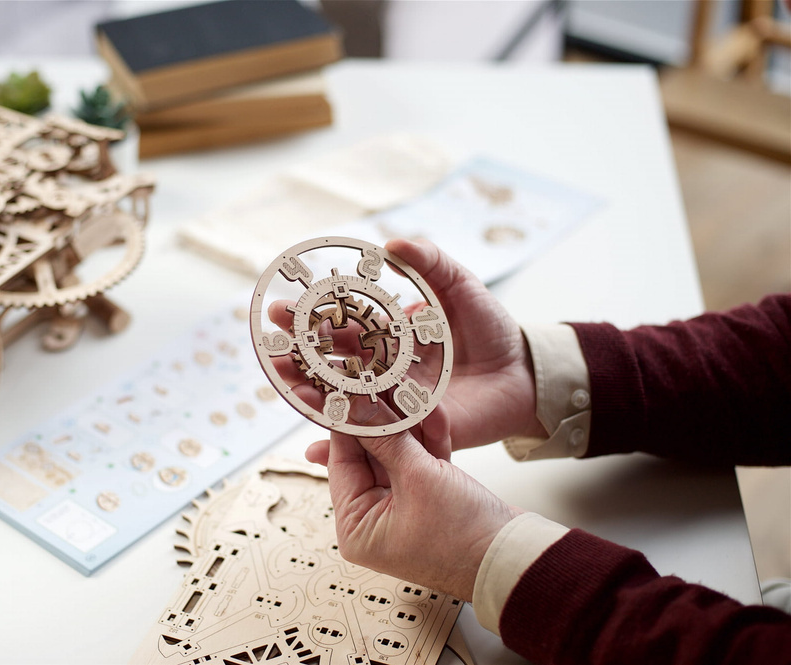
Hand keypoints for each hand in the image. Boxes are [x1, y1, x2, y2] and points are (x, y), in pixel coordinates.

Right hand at [278, 238, 544, 462]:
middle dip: (297, 358)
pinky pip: (372, 438)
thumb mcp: (460, 286)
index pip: (339, 326)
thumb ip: (429, 263)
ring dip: (309, 397)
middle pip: (330, 365)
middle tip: (269, 353)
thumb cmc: (491, 328)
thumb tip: (391, 243)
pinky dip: (342, 446)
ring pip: (342, 400)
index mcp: (387, 335)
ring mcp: (393, 401)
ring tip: (284, 390)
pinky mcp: (410, 431)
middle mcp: (382, 369)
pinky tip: (314, 451)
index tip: (279, 310)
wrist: (524, 373)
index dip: (308, 319)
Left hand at [307, 404, 521, 600]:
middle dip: (381, 418)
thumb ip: (385, 437)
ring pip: (398, 453)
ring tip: (406, 386)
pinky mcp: (431, 498)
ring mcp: (403, 508)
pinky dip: (429, 438)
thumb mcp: (417, 477)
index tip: (347, 389)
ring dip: (408, 423)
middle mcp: (375, 520)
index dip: (346, 423)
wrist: (516, 556)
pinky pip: (421, 461)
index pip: (342, 463)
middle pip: (369, 455)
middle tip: (378, 381)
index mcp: (357, 528)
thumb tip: (356, 407)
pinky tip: (433, 408)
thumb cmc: (463, 536)